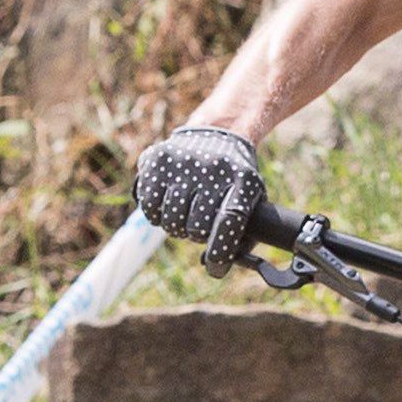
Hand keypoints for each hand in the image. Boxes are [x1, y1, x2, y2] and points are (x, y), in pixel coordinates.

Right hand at [133, 125, 265, 273]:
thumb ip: (243, 239)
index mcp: (244, 181)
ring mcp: (183, 162)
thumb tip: (211, 266)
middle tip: (197, 225)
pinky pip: (149, 207)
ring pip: (171, 221)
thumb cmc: (233, 183)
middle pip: (197, 227)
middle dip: (196, 235)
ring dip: (176, 226)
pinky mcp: (157, 160)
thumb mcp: (251, 203)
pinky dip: (156, 215)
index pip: (230, 222)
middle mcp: (214, 168)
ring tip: (183, 214)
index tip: (214, 267)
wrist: (218, 134)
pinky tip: (166, 204)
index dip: (220, 251)